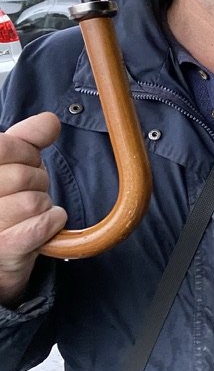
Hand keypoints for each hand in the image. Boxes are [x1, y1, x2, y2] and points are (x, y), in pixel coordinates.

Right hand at [0, 113, 65, 305]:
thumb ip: (24, 140)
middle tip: (25, 193)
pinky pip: (43, 224)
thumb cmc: (1, 204)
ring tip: (26, 214)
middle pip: (26, 175)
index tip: (24, 162)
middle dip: (37, 182)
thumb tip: (50, 121)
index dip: (26, 153)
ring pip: (35, 201)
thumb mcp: (5, 165)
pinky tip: (40, 226)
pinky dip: (51, 223)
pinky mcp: (4, 249)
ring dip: (43, 206)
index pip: (5, 146)